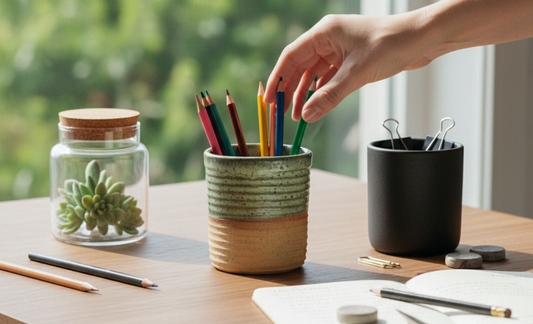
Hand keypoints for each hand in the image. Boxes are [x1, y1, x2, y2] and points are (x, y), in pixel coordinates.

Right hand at [264, 13, 435, 122]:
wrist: (423, 38)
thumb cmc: (392, 44)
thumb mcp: (357, 73)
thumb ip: (330, 96)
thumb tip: (306, 116)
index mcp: (325, 32)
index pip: (291, 56)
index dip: (277, 78)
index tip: (269, 98)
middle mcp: (329, 39)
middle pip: (300, 66)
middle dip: (290, 90)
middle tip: (281, 112)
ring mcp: (340, 50)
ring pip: (315, 74)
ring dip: (306, 94)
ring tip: (298, 115)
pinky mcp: (351, 60)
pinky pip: (329, 78)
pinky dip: (322, 92)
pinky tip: (316, 106)